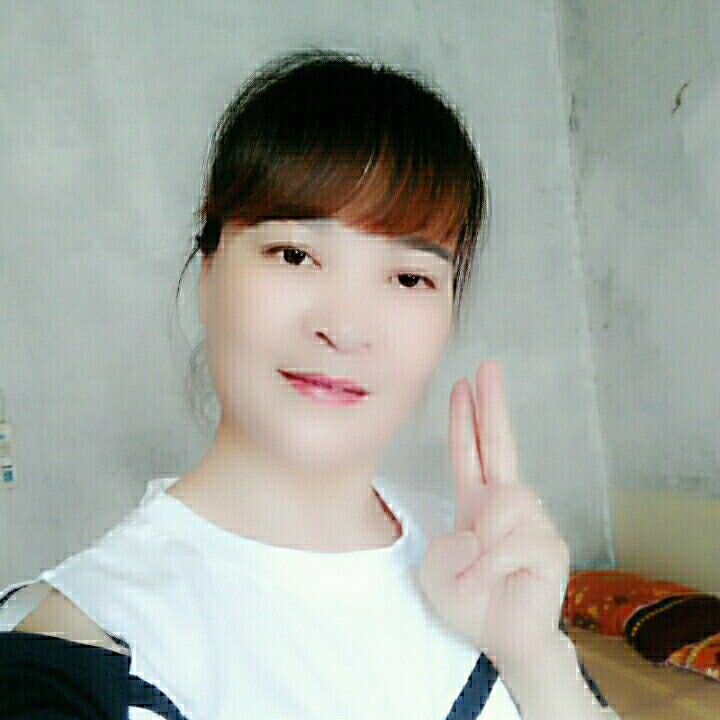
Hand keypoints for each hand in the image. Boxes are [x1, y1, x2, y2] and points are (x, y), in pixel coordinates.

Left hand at [415, 361, 569, 672]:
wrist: (506, 639)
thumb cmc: (472, 602)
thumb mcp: (435, 573)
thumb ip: (444, 547)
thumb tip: (478, 530)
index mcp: (475, 503)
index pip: (470, 451)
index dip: (466, 419)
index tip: (464, 384)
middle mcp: (505, 504)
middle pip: (501, 443)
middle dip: (493, 404)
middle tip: (488, 367)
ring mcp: (532, 521)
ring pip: (505, 501)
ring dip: (485, 538)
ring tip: (482, 567)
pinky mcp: (550, 546)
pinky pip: (516, 540)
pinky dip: (496, 563)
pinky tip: (499, 577)